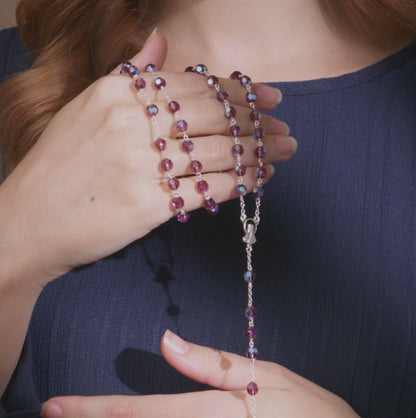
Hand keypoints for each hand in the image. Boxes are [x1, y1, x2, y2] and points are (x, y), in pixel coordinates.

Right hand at [0, 28, 294, 286]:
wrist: (30, 221)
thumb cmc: (59, 168)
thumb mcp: (85, 109)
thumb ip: (128, 75)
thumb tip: (158, 40)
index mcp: (117, 93)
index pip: (195, 86)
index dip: (240, 92)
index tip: (270, 98)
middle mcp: (131, 123)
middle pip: (213, 116)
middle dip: (258, 123)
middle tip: (285, 129)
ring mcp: (140, 165)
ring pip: (217, 152)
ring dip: (258, 152)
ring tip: (282, 152)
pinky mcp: (147, 204)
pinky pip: (207, 188)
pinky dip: (240, 183)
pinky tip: (258, 180)